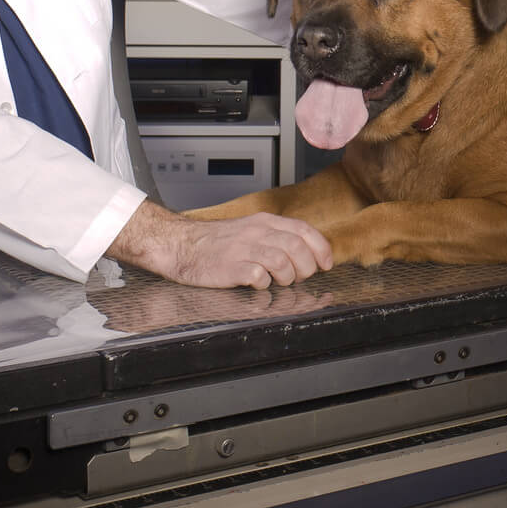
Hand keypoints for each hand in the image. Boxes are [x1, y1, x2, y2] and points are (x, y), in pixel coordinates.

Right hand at [108, 199, 333, 288]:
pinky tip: (257, 285)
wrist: (180, 245)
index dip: (321, 248)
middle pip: (297, 248)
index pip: (304, 230)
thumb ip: (276, 237)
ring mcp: (244, 249)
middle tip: (299, 278)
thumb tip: (305, 253)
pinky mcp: (231, 267)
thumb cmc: (216, 242)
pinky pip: (259, 277)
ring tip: (278, 282)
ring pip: (283, 262)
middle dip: (306, 268)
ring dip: (287, 278)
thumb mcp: (250, 230)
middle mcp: (257, 232)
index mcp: (264, 222)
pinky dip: (265, 285)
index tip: (325, 264)